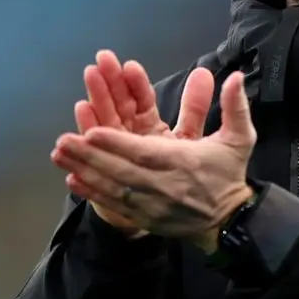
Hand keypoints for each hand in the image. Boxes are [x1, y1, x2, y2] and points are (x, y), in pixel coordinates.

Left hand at [53, 69, 255, 252]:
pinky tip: (72, 180)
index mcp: (183, 163)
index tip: (93, 132)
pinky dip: (92, 193)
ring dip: (84, 170)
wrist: (229, 222)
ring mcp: (151, 205)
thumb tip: (236, 76)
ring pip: (112, 186)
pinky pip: (114, 204)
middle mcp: (163, 185)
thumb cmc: (228, 174)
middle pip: (121, 170)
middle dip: (90, 155)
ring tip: (59, 155)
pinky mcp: (143, 218)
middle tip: (63, 141)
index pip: (145, 153)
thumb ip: (236, 108)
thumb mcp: (240, 139)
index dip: (117, 144)